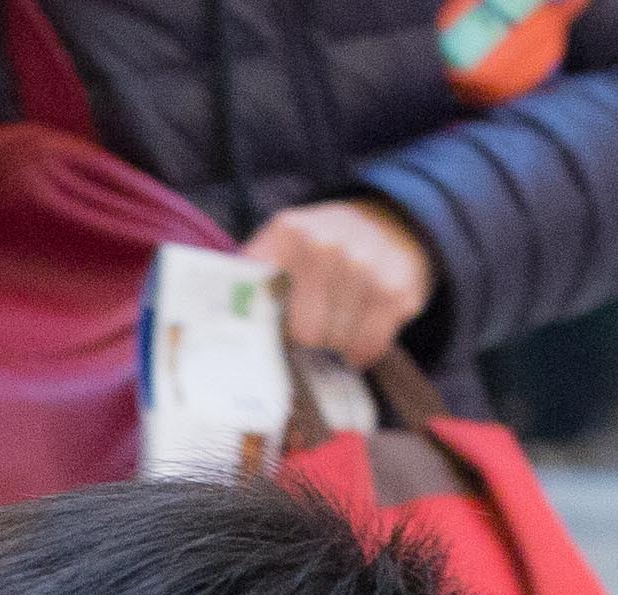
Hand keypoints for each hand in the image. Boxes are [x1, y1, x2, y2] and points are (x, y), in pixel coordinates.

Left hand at [243, 197, 435, 366]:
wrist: (394, 219)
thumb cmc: (327, 244)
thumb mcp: (285, 239)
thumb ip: (252, 271)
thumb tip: (221, 316)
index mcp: (290, 233)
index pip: (259, 300)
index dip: (264, 323)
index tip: (268, 327)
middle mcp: (328, 247)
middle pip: (303, 332)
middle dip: (306, 335)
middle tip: (313, 322)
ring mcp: (365, 269)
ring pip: (335, 343)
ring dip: (336, 343)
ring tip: (339, 321)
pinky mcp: (395, 293)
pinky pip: (368, 348)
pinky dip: (362, 351)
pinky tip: (359, 333)